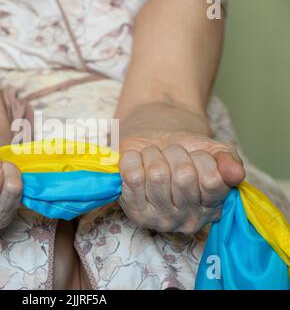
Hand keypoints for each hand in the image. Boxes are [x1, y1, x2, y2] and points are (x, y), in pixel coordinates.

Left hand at [118, 131, 244, 233]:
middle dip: (175, 153)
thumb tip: (236, 174)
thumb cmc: (182, 154)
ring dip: (153, 155)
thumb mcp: (210, 151)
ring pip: (157, 174)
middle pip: (183, 176)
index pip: (212, 181)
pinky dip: (133, 159)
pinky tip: (137, 161)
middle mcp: (189, 220)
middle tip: (169, 154)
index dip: (201, 159)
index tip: (194, 155)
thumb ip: (227, 159)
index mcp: (213, 207)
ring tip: (153, 156)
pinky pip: (133, 177)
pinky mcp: (135, 213)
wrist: (149, 147)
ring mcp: (161, 220)